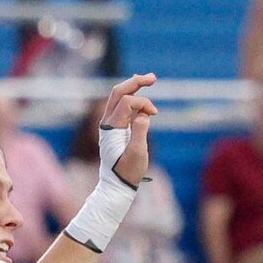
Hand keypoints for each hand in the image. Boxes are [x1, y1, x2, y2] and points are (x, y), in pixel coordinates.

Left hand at [99, 72, 158, 187]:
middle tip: (153, 77)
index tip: (155, 115)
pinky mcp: (115, 126)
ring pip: (119, 96)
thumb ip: (140, 132)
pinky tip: (141, 93)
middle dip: (136, 82)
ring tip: (149, 79)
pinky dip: (132, 96)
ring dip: (133, 86)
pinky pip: (121, 105)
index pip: (127, 102)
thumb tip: (144, 115)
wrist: (116, 184)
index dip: (143, 103)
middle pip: (119, 92)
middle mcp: (107, 121)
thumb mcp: (137, 154)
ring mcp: (110, 123)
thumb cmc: (128, 172)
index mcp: (111, 126)